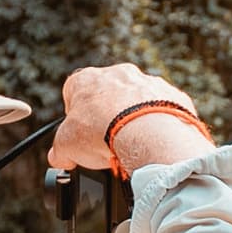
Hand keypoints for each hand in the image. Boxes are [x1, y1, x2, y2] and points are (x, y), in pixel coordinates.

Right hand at [52, 64, 210, 174]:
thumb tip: (60, 158)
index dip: (76, 119)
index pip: (74, 94)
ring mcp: (147, 82)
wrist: (147, 133)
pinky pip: (164, 110)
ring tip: (132, 146)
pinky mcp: (172, 95)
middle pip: (108, 97)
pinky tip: (154, 143)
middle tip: (108, 144)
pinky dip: (159, 125)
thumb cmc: (103, 132)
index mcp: (86, 79)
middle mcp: (118, 74)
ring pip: (137, 102)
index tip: (81, 137)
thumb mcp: (66, 146)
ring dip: (134, 121)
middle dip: (107, 119)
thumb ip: (60, 150)